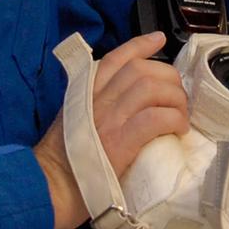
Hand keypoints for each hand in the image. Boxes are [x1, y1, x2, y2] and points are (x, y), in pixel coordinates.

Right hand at [34, 31, 188, 228]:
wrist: (47, 189)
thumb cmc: (61, 165)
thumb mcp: (72, 122)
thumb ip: (93, 108)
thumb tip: (125, 107)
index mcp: (84, 92)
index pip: (115, 59)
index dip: (140, 45)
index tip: (158, 39)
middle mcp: (96, 99)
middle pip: (141, 70)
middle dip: (167, 77)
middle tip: (178, 97)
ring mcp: (108, 118)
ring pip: (152, 88)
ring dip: (175, 99)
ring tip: (181, 116)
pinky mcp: (120, 140)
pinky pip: (156, 117)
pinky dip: (173, 119)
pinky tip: (179, 129)